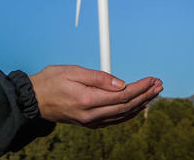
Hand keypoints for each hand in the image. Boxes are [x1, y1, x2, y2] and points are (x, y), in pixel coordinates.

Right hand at [28, 65, 162, 127]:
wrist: (34, 99)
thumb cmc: (50, 81)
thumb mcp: (73, 71)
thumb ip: (98, 77)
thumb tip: (121, 83)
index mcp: (87, 100)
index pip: (122, 95)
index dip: (140, 87)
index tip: (151, 79)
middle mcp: (91, 115)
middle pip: (126, 107)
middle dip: (145, 95)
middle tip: (159, 85)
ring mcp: (90, 121)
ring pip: (123, 115)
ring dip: (141, 104)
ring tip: (153, 93)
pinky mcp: (89, 123)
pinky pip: (114, 119)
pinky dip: (129, 112)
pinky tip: (136, 105)